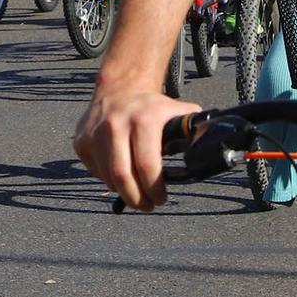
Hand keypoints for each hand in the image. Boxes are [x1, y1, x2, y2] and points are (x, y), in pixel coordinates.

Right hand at [74, 74, 200, 211]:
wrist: (119, 89)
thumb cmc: (151, 108)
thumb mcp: (176, 113)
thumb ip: (194, 130)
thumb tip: (215, 145)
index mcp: (143, 119)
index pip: (146, 164)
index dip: (154, 189)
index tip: (161, 199)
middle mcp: (115, 124)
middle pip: (122, 177)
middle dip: (136, 199)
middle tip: (147, 206)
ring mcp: (94, 133)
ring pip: (107, 178)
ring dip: (123, 192)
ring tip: (136, 193)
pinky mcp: (81, 141)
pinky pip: (95, 171)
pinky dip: (108, 179)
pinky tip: (120, 174)